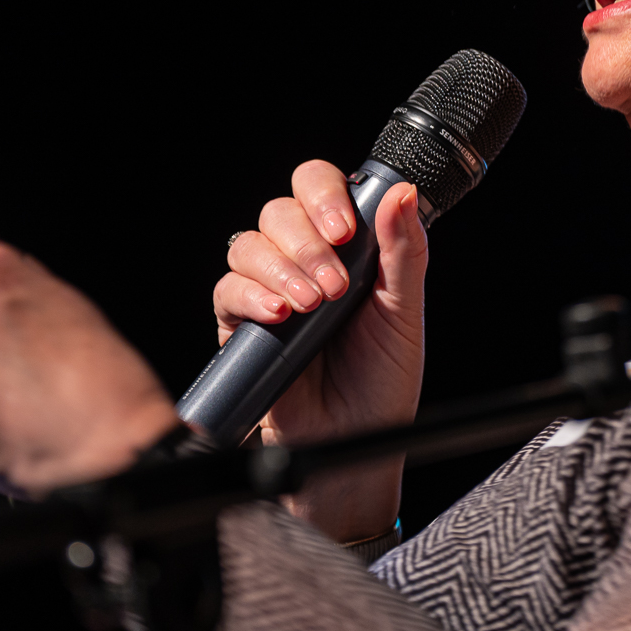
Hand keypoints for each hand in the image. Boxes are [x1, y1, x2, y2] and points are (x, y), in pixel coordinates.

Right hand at [218, 160, 427, 539]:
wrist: (355, 443)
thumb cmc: (382, 381)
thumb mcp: (404, 313)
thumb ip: (403, 252)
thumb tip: (403, 192)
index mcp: (345, 246)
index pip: (319, 187)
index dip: (325, 195)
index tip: (345, 229)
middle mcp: (303, 260)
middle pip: (279, 211)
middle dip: (306, 242)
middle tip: (335, 285)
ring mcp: (269, 290)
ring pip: (249, 245)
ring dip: (281, 269)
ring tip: (312, 306)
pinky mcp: (240, 325)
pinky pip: (227, 289)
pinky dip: (250, 296)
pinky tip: (279, 316)